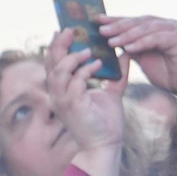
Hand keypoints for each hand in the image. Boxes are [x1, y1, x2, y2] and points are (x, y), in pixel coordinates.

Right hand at [45, 28, 127, 152]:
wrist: (106, 146)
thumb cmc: (106, 123)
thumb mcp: (112, 93)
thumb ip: (116, 74)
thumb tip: (125, 54)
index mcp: (63, 90)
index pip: (54, 63)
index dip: (56, 46)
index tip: (64, 30)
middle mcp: (58, 94)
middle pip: (51, 63)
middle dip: (59, 44)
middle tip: (70, 29)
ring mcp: (62, 101)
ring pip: (59, 72)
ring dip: (72, 58)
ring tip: (87, 49)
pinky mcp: (72, 106)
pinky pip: (75, 83)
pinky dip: (85, 71)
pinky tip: (97, 64)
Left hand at [100, 16, 176, 98]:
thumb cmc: (171, 74)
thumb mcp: (145, 60)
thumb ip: (132, 49)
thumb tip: (112, 43)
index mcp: (156, 28)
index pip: (132, 21)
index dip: (115, 21)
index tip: (97, 21)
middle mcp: (165, 25)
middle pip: (137, 22)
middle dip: (118, 26)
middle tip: (101, 29)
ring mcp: (173, 30)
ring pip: (146, 28)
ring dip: (127, 34)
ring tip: (111, 40)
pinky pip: (156, 38)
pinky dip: (142, 42)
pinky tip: (128, 48)